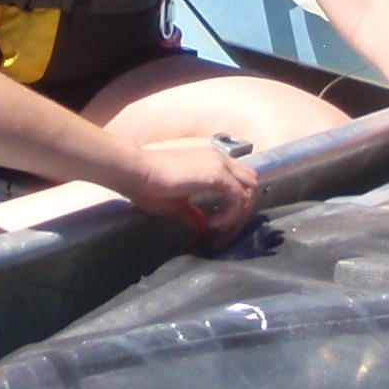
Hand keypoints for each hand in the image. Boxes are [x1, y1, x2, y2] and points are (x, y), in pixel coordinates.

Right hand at [125, 135, 259, 242]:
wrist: (137, 172)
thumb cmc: (149, 186)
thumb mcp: (176, 205)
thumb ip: (193, 215)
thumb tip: (201, 230)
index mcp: (212, 161)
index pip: (240, 179)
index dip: (237, 202)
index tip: (220, 221)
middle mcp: (220, 158)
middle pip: (251, 182)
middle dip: (244, 206)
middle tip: (226, 225)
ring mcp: (220, 164)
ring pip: (250, 188)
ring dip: (240, 211)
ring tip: (220, 226)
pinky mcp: (217, 174)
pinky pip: (238, 197)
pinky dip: (231, 214)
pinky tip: (213, 223)